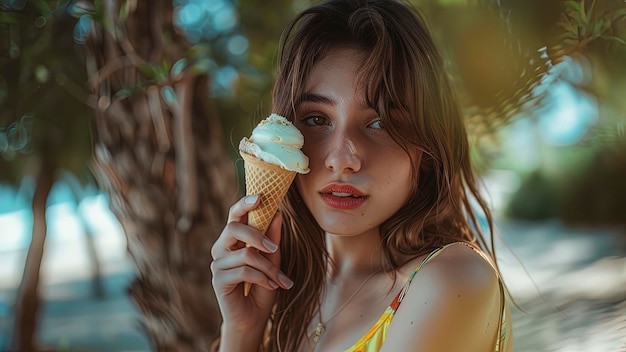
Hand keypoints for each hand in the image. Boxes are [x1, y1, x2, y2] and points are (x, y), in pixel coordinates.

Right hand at [210, 195, 292, 340]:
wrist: (254, 318)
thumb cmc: (263, 287)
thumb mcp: (272, 260)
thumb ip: (272, 238)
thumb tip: (277, 213)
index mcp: (233, 239)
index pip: (234, 215)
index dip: (244, 204)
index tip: (260, 197)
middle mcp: (221, 248)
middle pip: (234, 228)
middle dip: (257, 235)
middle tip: (274, 249)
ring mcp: (217, 264)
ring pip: (245, 254)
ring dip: (268, 267)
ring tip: (280, 279)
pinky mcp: (218, 280)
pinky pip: (244, 271)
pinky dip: (262, 278)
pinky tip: (271, 286)